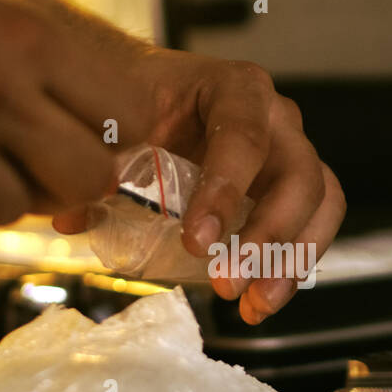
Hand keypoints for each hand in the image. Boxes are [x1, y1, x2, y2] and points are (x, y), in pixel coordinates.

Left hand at [50, 47, 345, 324]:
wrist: (153, 97)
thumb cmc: (140, 106)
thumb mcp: (117, 126)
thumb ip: (98, 168)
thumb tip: (71, 216)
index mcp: (233, 88)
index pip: (244, 136)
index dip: (225, 192)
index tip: (196, 241)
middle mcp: (276, 117)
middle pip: (300, 174)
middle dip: (268, 235)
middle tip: (226, 281)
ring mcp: (291, 152)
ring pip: (320, 203)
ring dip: (292, 259)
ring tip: (253, 303)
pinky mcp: (294, 190)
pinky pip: (314, 226)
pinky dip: (292, 268)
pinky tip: (259, 302)